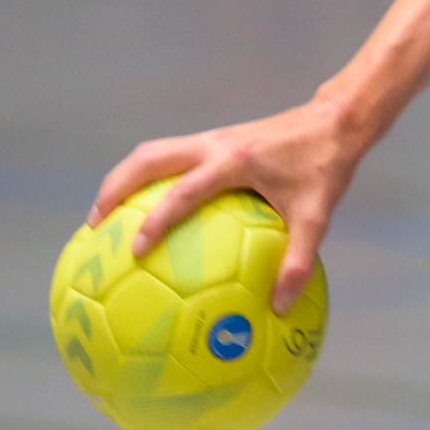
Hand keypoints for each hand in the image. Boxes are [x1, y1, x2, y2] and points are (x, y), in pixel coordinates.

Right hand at [90, 96, 359, 307]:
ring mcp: (210, 138)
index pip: (183, 191)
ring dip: (122, 179)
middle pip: (147, 160)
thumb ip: (298, 262)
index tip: (134, 250)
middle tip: (94, 227)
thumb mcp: (318, 217)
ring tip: (103, 215)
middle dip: (114, 190)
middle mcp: (213, 145)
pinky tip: (143, 208)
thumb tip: (279, 308)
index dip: (156, 220)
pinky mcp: (214, 141)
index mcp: (234, 161)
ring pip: (150, 153)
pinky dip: (146, 177)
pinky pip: (168, 156)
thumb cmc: (326, 168)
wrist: (335, 121)